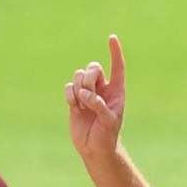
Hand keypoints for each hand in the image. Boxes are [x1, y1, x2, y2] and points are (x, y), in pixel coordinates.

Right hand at [65, 34, 126, 165]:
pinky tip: (74, 106)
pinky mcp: (74, 100)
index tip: (112, 38)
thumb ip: (99, 105)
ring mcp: (87, 93)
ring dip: (78, 88)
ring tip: (82, 105)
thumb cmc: (107, 136)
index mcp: (116, 91)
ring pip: (78, 75)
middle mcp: (102, 89)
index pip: (117, 67)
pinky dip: (70, 94)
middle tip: (89, 96)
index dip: (115, 52)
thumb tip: (85, 94)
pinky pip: (68, 87)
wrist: (94, 149)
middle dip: (89, 78)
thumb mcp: (109, 121)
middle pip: (92, 68)